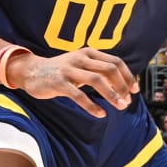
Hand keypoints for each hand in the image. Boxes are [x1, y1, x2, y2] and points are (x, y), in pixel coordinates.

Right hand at [6, 49, 137, 118]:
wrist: (31, 71)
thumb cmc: (60, 71)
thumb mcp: (81, 66)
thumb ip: (98, 71)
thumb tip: (121, 84)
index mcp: (89, 53)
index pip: (115, 62)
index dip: (128, 76)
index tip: (135, 90)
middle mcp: (81, 58)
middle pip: (109, 70)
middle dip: (122, 86)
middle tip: (127, 101)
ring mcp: (69, 69)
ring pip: (97, 80)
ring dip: (112, 95)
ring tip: (120, 107)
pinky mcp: (59, 82)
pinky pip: (79, 95)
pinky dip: (92, 106)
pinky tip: (100, 114)